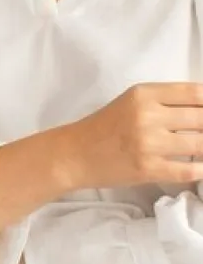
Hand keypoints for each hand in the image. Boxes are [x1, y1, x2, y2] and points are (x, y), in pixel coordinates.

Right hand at [60, 82, 202, 190]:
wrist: (74, 154)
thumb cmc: (104, 127)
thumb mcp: (131, 102)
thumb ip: (166, 102)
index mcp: (143, 95)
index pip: (195, 93)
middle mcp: (147, 116)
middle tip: (202, 132)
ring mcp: (148, 144)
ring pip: (201, 144)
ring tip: (201, 147)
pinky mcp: (148, 169)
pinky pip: (190, 170)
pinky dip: (202, 170)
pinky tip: (201, 167)